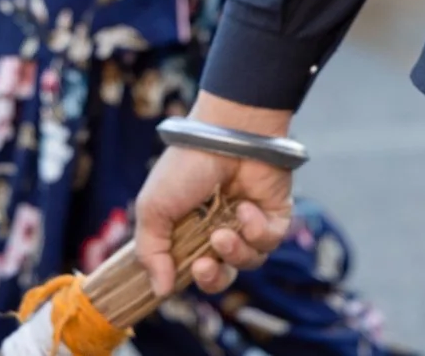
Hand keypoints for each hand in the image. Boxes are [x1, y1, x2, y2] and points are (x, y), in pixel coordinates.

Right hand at [132, 94, 296, 296]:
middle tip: (205, 266)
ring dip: (234, 252)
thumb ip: (151, 252)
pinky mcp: (274, 217)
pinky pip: (269, 242)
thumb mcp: (153, 207)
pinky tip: (245, 209)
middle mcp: (219, 228)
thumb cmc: (186, 165)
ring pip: (247, 262)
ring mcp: (248, 224)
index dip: (188, 277)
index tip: (179, 275)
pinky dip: (256, 231)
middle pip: (221, 276)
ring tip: (224, 233)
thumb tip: (160, 291)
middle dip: (213, 278)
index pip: (190, 268)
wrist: (226, 133)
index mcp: (189, 228)